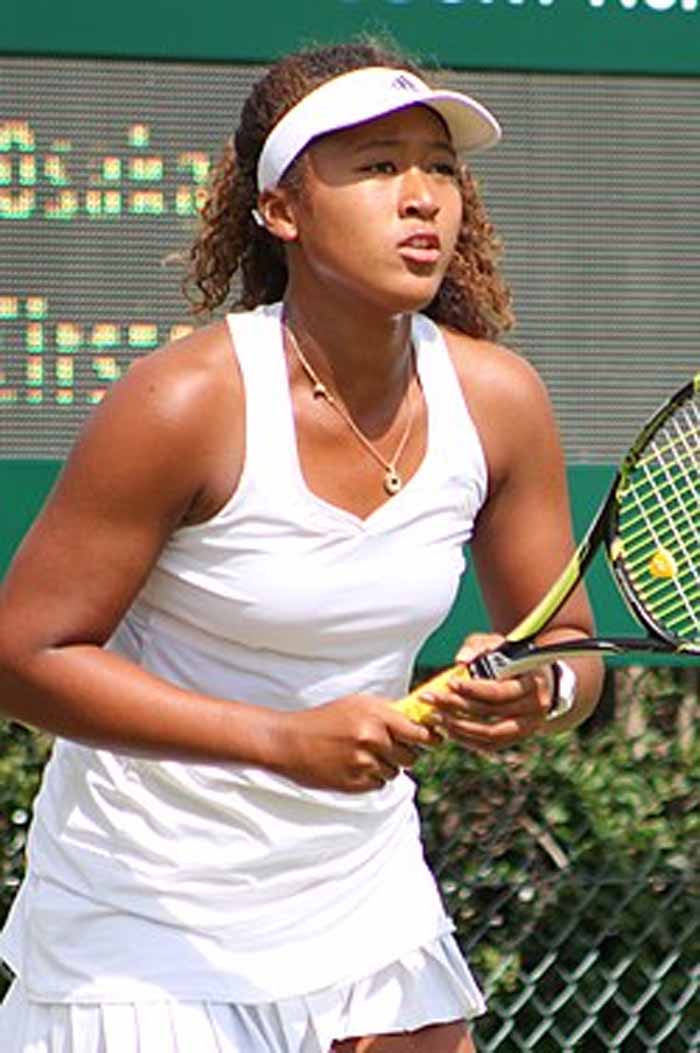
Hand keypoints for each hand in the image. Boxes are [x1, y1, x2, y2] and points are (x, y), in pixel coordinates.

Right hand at [271, 695, 435, 792]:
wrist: (289, 742)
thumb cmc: (324, 719)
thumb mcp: (356, 704)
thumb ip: (387, 712)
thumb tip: (419, 719)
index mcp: (375, 715)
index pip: (419, 732)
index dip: (430, 738)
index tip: (434, 740)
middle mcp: (372, 738)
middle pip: (411, 756)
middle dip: (404, 754)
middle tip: (388, 748)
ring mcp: (363, 762)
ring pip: (395, 772)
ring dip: (386, 767)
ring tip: (363, 756)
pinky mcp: (355, 783)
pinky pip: (379, 784)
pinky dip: (372, 779)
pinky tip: (353, 767)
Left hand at [418, 633, 554, 750]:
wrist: (536, 679)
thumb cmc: (511, 658)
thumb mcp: (498, 644)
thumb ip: (479, 645)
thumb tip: (460, 659)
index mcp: (533, 681)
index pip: (500, 691)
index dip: (473, 689)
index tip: (449, 683)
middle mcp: (535, 707)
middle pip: (492, 712)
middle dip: (456, 706)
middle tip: (430, 699)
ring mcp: (528, 726)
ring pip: (491, 734)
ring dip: (459, 727)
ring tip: (434, 716)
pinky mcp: (517, 738)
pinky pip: (491, 745)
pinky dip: (468, 740)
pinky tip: (448, 730)